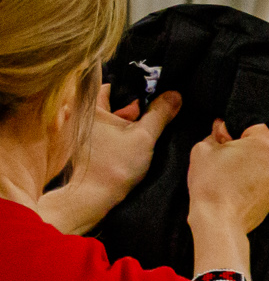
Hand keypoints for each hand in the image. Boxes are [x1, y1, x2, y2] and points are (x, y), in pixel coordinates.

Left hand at [66, 84, 177, 215]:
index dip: (132, 92)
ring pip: (110, 119)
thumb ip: (159, 114)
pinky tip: (130, 147)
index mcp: (90, 106)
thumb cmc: (116, 165)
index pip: (112, 86)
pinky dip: (118, 135)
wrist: (96, 193)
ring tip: (140, 137)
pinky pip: (105, 131)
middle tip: (147, 123)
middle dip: (132, 111)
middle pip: (112, 103)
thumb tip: (175, 94)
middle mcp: (81, 114)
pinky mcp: (84, 144)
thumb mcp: (144, 137)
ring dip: (126, 125)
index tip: (148, 102)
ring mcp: (81, 130)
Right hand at [187, 120, 268, 235]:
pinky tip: (238, 185)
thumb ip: (216, 133)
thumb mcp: (205, 148)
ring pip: (266, 162)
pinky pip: (267, 178)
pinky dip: (255, 178)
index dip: (234, 131)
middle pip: (263, 144)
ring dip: (251, 163)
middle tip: (226, 158)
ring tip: (231, 173)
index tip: (223, 141)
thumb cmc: (212, 183)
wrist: (220, 221)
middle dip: (245, 147)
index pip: (253, 126)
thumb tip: (221, 128)